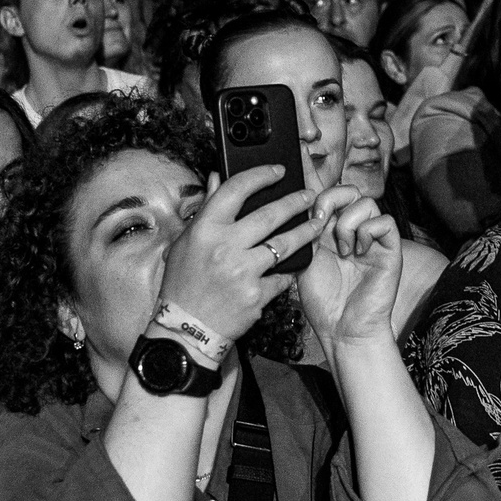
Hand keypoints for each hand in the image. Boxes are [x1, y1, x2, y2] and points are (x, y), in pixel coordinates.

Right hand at [158, 166, 325, 343]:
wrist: (186, 329)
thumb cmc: (183, 284)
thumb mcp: (185, 242)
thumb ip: (206, 208)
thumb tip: (218, 177)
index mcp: (205, 230)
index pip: (236, 190)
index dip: (260, 175)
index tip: (278, 171)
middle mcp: (225, 247)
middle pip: (270, 214)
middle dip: (295, 201)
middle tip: (309, 195)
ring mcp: (243, 272)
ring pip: (285, 243)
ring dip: (306, 230)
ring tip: (317, 222)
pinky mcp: (257, 295)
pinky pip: (283, 276)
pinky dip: (291, 270)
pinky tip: (300, 261)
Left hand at [295, 185, 403, 347]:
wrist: (342, 329)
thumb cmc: (323, 301)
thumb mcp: (305, 259)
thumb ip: (306, 231)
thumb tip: (302, 204)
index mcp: (331, 232)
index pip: (330, 195)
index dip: (319, 194)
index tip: (307, 213)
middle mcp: (353, 232)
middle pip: (349, 190)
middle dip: (332, 200)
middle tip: (321, 222)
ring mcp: (373, 240)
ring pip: (367, 202)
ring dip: (348, 223)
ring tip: (343, 250)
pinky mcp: (390, 250)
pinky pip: (385, 221)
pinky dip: (368, 232)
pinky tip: (359, 253)